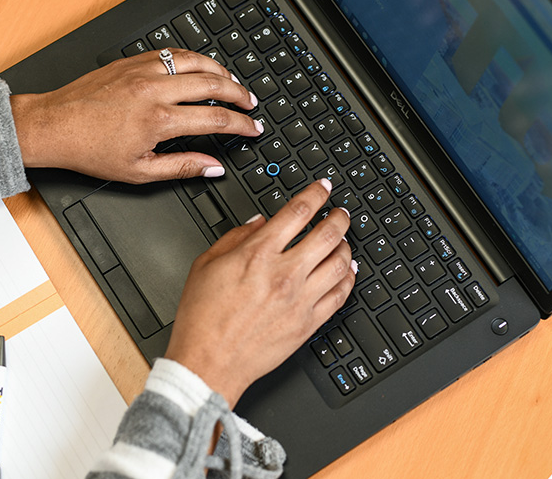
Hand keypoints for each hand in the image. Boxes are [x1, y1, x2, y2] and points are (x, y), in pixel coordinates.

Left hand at [9, 48, 260, 182]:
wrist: (52, 126)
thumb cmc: (89, 150)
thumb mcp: (138, 171)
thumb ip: (181, 168)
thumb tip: (212, 167)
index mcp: (158, 120)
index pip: (215, 118)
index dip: (241, 124)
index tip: (252, 128)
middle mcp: (153, 89)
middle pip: (212, 83)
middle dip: (239, 93)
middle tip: (250, 103)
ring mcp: (142, 70)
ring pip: (194, 60)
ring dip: (220, 70)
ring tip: (232, 82)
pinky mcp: (131, 61)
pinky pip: (171, 53)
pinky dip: (192, 59)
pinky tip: (199, 68)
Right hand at [164, 179, 356, 405]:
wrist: (208, 363)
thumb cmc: (202, 319)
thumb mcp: (205, 264)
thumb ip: (235, 237)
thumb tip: (259, 222)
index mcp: (258, 254)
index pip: (299, 211)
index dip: (317, 193)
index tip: (324, 188)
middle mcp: (284, 274)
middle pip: (328, 233)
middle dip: (339, 216)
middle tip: (341, 212)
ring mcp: (300, 300)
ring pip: (339, 262)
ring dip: (346, 245)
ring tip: (344, 239)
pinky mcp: (308, 324)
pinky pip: (340, 295)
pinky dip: (348, 278)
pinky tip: (346, 271)